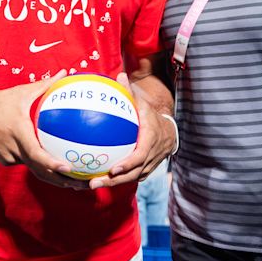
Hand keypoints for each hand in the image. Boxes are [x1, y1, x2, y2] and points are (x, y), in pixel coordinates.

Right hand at [0, 75, 87, 189]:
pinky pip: (23, 162)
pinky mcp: (4, 160)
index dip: (52, 163)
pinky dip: (35, 164)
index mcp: (19, 133)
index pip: (37, 154)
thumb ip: (45, 84)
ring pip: (32, 168)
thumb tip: (64, 73)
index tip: (68, 168)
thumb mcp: (22, 92)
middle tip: (80, 184)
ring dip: (50, 176)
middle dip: (60, 180)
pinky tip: (49, 165)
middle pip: (39, 171)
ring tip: (71, 180)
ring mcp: (7, 157)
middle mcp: (13, 148)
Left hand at [88, 73, 174, 189]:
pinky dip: (116, 181)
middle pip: (133, 173)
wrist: (169, 131)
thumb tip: (120, 75)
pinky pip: (130, 177)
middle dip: (114, 180)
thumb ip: (130, 92)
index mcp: (151, 139)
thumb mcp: (143, 102)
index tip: (114, 168)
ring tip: (92, 185)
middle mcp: (151, 155)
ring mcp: (149, 165)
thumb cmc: (151, 114)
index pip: (141, 155)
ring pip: (131, 178)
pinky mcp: (144, 170)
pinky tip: (98, 180)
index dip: (128, 164)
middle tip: (94, 183)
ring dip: (112, 184)